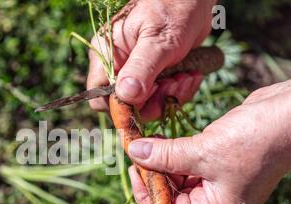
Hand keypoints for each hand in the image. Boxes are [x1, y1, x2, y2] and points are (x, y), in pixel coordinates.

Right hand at [87, 0, 215, 120]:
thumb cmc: (174, 9)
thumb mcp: (158, 40)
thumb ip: (141, 68)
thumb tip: (125, 96)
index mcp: (106, 56)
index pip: (99, 97)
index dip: (120, 106)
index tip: (147, 97)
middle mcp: (118, 68)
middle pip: (126, 106)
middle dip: (153, 102)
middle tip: (174, 84)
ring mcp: (137, 74)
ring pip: (147, 105)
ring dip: (170, 96)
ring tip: (186, 76)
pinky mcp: (155, 78)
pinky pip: (163, 98)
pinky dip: (179, 92)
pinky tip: (190, 75)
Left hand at [128, 79, 290, 203]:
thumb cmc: (255, 140)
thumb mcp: (203, 151)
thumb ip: (165, 155)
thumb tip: (134, 152)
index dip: (148, 195)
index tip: (133, 171)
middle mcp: (217, 203)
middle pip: (173, 197)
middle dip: (153, 176)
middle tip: (136, 153)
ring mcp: (219, 183)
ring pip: (178, 179)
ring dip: (161, 162)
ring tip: (146, 144)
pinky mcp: (219, 164)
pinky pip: (188, 164)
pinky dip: (173, 154)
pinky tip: (162, 140)